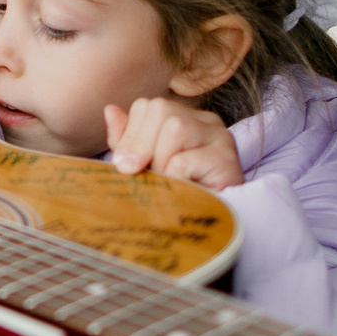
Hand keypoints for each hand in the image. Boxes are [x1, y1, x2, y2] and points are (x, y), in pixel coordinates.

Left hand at [105, 99, 243, 188]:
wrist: (211, 229)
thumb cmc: (177, 195)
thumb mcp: (145, 165)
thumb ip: (127, 139)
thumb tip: (109, 110)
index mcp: (185, 117)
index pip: (147, 106)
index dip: (131, 136)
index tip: (127, 166)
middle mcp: (206, 121)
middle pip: (160, 109)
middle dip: (143, 147)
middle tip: (148, 176)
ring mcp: (221, 138)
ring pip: (174, 129)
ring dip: (160, 163)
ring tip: (169, 184)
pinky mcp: (227, 161)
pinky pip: (183, 161)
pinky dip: (173, 180)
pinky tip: (182, 192)